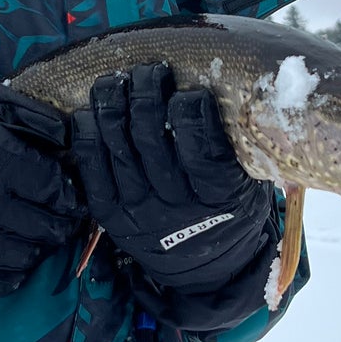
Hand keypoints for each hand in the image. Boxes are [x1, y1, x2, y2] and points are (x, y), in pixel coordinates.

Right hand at [0, 79, 79, 296]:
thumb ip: (23, 113)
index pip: (52, 189)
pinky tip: (13, 273)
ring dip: (36, 253)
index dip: (67, 197)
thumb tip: (65, 134)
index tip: (71, 201)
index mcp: (3, 163)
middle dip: (59, 228)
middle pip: (42, 226)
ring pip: (18, 256)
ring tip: (38, 246)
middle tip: (62, 227)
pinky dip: (5, 281)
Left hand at [71, 64, 273, 293]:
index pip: (201, 146)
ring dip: (112, 104)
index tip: (192, 90)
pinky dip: (87, 135)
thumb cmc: (234, 210)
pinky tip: (91, 112)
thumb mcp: (253, 182)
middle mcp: (178, 207)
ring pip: (117, 148)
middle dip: (146, 93)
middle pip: (151, 139)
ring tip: (116, 80)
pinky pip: (92, 170)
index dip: (192, 109)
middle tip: (150, 71)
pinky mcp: (112, 218)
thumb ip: (237, 144)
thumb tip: (220, 83)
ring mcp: (141, 213)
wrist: (211, 270)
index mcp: (222, 197)